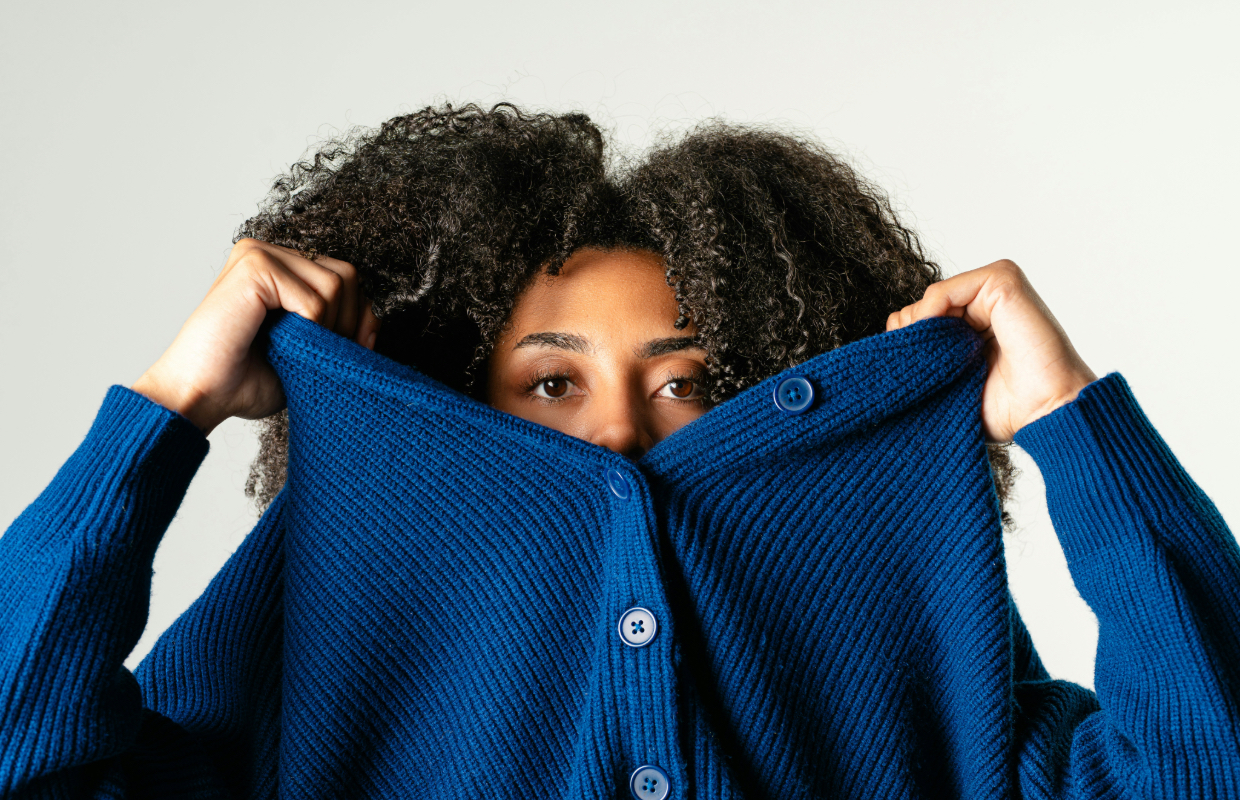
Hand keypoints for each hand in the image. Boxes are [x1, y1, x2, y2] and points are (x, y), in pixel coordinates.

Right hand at [131, 239, 379, 436]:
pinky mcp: (254, 264)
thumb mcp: (306, 353)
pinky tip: (279, 343)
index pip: (345, 278)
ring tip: (294, 349)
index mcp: (278, 268)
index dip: (356, 318)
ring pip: (337, 283)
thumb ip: (339, 329)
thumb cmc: (244, 381)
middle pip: (348, 274)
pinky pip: (315, 297)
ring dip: (328, 327)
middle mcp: (268, 253)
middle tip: (316, 353)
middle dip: (347, 322)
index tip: (344, 352)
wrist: (200, 396)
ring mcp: (259, 253)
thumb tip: (375, 318)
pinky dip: (310, 329)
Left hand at [886, 260, 1096, 442]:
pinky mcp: (1002, 280)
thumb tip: (886, 341)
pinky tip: (937, 340)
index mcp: (976, 326)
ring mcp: (995, 289)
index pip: (921, 321)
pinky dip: (930, 314)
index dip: (908, 346)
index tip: (915, 375)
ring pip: (928, 300)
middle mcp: (985, 303)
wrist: (1045, 412)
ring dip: (921, 331)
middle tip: (928, 369)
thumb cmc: (1008, 409)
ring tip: (939, 363)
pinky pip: (942, 291)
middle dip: (912, 338)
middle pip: (920, 308)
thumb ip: (923, 361)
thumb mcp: (952, 385)